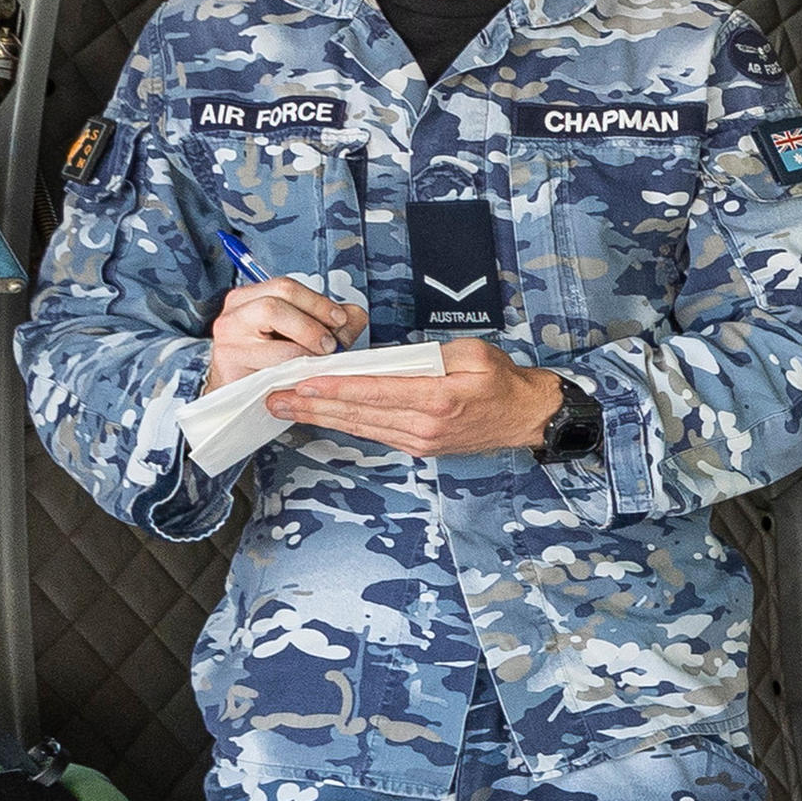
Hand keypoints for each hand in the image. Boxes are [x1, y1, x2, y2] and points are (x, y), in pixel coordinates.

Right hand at [206, 278, 360, 396]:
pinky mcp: (229, 363)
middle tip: (330, 344)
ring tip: (317, 359)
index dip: (318, 302)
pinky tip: (302, 374)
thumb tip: (354, 315)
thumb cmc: (272, 364)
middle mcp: (235, 314)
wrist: (242, 396)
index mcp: (251, 299)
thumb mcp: (304, 338)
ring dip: (304, 343)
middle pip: (276, 301)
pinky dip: (292, 367)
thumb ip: (334, 324)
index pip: (286, 287)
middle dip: (312, 322)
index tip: (339, 319)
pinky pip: (266, 360)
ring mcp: (227, 338)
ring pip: (270, 322)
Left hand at [273, 338, 565, 457]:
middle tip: (274, 397)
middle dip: (312, 405)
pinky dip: (345, 424)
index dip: (336, 387)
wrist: (527, 417)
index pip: (375, 391)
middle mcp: (424, 425)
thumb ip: (427, 356)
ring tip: (286, 407)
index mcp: (437, 399)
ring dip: (321, 416)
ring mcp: (420, 440)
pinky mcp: (419, 447)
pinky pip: (374, 434)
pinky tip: (322, 415)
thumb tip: (385, 359)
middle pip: (358, 414)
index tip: (303, 381)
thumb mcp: (472, 354)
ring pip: (360, 426)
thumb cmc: (502, 380)